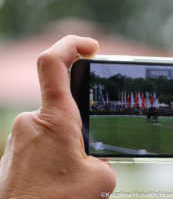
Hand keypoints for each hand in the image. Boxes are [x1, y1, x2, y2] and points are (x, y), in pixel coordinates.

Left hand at [0, 35, 115, 198]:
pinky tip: (62, 176)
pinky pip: (43, 143)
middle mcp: (32, 122)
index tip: (91, 47)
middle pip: (64, 106)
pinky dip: (58, 154)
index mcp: (54, 119)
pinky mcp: (16, 152)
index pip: (53, 62)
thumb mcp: (100, 179)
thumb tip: (95, 160)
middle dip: (83, 123)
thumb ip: (103, 160)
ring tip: (75, 172)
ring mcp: (21, 137)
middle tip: (89, 151)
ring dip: (70, 145)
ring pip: (55, 129)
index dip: (72, 45)